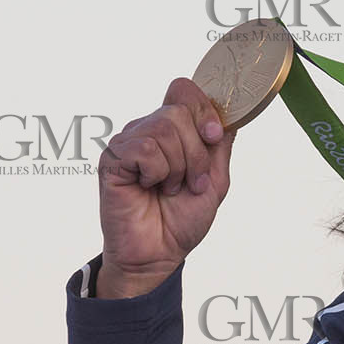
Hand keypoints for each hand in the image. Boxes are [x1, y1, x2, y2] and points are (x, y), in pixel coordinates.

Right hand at [96, 77, 234, 296]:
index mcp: (171, 131)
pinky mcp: (112, 159)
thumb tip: (231, 112)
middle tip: (191, 182)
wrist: (159, 253)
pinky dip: (158, 172)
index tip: (214, 136)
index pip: (182, 90)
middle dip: (196, 153)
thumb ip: (220, 145)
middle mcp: (147, 130)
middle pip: (178, 110)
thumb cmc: (181, 220)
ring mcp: (128, 143)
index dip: (203, 108)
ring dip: (179, 167)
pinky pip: (145, 149)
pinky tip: (151, 187)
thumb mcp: (214, 179)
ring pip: (164, 129)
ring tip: (170, 188)